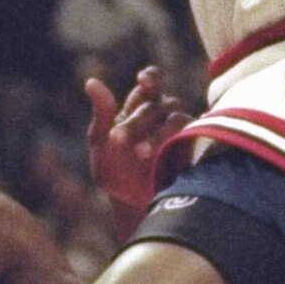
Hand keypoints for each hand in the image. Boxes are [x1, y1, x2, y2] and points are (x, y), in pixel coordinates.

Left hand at [85, 65, 190, 211]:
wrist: (134, 206)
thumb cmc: (115, 172)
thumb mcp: (101, 145)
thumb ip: (101, 114)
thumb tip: (91, 81)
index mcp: (140, 107)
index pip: (152, 81)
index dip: (151, 78)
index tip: (144, 81)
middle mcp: (163, 114)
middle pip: (156, 104)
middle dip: (135, 121)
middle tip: (117, 140)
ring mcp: (180, 131)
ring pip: (175, 119)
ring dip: (157, 133)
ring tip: (141, 154)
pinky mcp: (192, 148)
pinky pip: (192, 137)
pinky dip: (179, 140)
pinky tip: (168, 151)